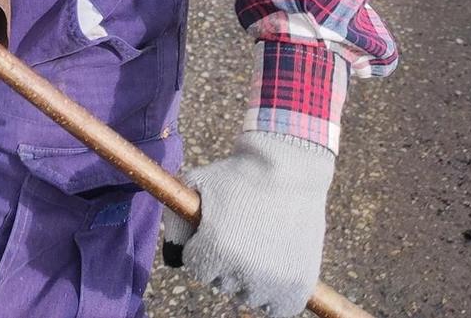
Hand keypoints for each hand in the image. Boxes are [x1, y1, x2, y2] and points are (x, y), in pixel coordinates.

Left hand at [161, 132, 333, 316]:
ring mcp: (272, 281)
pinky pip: (277, 308)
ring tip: (260, 244)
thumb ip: (175, 223)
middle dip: (226, 261)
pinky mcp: (298, 287)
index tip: (218, 228)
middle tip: (241, 232)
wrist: (289, 167)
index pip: (197, 267)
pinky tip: (274, 267)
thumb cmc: (238, 174)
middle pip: (222, 282)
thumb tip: (172, 261)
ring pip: (248, 296)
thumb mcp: (196, 185)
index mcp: (215, 248)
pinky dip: (275, 295)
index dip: (204, 245)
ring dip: (249, 279)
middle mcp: (242, 270)